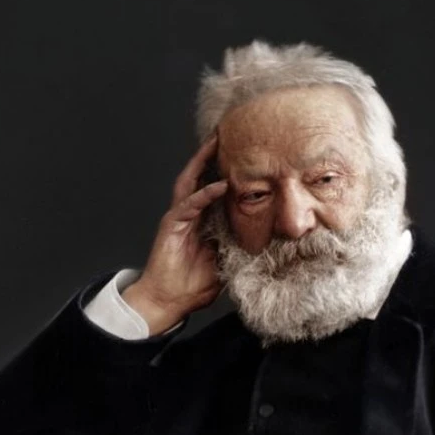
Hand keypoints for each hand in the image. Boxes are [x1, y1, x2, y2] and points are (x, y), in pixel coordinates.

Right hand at [122, 135, 227, 333]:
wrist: (168, 301)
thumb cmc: (192, 286)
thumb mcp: (224, 263)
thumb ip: (237, 248)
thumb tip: (266, 244)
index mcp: (201, 220)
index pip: (214, 188)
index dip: (225, 170)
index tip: (243, 154)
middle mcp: (188, 214)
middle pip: (200, 176)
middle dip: (211, 155)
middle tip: (226, 133)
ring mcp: (178, 217)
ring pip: (190, 181)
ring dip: (203, 162)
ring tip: (216, 143)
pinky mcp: (171, 225)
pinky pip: (189, 204)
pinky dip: (204, 193)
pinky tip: (219, 185)